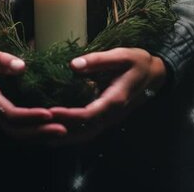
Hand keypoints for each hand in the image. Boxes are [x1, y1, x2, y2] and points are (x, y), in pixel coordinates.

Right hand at [0, 41, 66, 139]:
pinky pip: (15, 126)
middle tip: (64, 129)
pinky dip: (32, 129)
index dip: (30, 116)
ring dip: (38, 133)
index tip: (50, 113)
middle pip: (15, 130)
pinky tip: (49, 125)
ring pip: (15, 132)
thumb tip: (21, 66)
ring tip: (62, 130)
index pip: (10, 114)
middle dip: (39, 132)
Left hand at [49, 47, 166, 144]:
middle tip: (38, 128)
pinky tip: (54, 132)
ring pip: (85, 135)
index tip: (50, 111)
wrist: (156, 75)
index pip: (89, 114)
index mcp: (115, 99)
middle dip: (61, 131)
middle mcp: (112, 114)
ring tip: (40, 135)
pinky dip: (71, 134)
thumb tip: (73, 65)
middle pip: (84, 131)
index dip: (69, 115)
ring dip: (64, 138)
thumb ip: (98, 60)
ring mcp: (110, 119)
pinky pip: (88, 131)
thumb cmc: (138, 63)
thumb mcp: (122, 55)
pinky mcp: (106, 119)